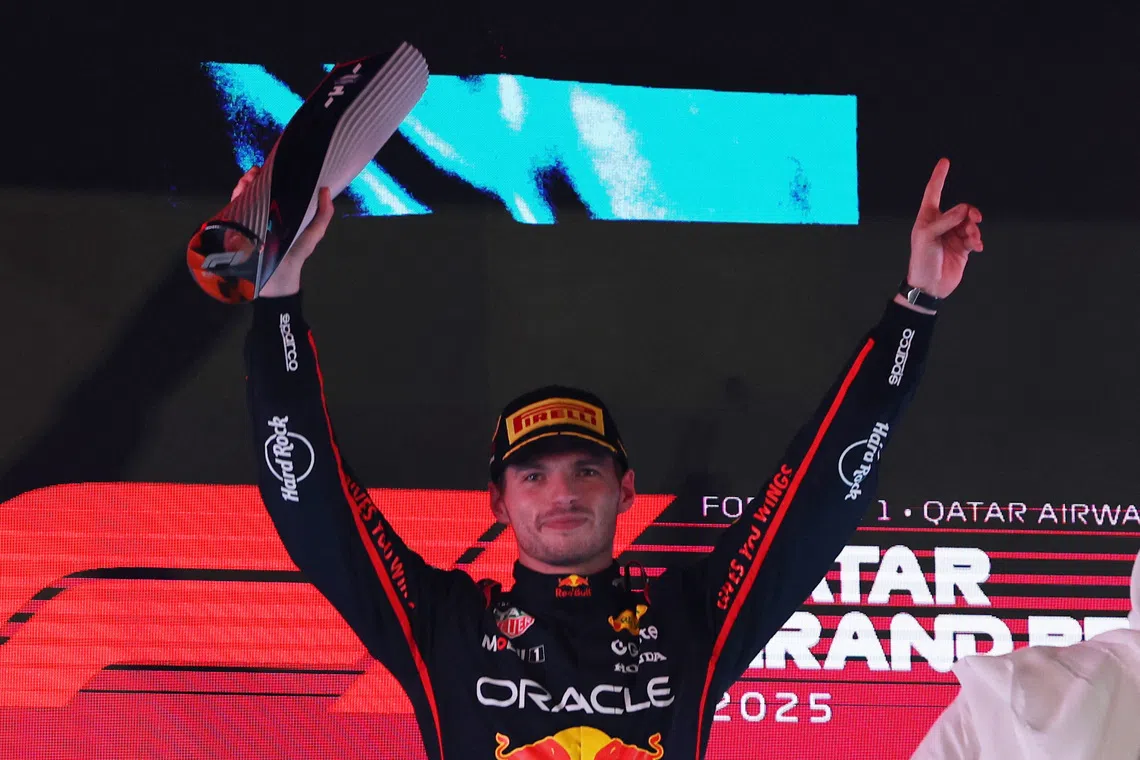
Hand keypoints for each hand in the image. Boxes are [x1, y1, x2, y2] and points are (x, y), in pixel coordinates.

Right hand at [230, 166, 335, 297]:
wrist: (277, 280)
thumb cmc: (296, 255)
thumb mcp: (313, 234)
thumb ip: (322, 215)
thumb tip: (326, 190)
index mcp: (281, 213)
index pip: (274, 190)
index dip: (272, 177)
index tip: (273, 166)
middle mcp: (263, 214)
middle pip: (256, 191)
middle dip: (254, 178)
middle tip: (257, 170)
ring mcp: (248, 221)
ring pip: (243, 197)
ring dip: (244, 184)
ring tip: (249, 177)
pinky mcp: (236, 230)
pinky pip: (233, 210)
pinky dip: (235, 197)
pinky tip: (241, 189)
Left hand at [905, 158, 982, 300]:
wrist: (929, 286)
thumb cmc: (922, 261)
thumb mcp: (928, 237)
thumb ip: (946, 221)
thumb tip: (963, 209)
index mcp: (927, 218)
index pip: (934, 192)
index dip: (939, 177)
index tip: (945, 162)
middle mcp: (941, 224)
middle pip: (961, 208)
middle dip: (969, 213)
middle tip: (973, 219)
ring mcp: (952, 236)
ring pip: (970, 223)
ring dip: (974, 229)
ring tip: (973, 239)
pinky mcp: (962, 248)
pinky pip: (974, 237)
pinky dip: (977, 240)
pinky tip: (977, 247)